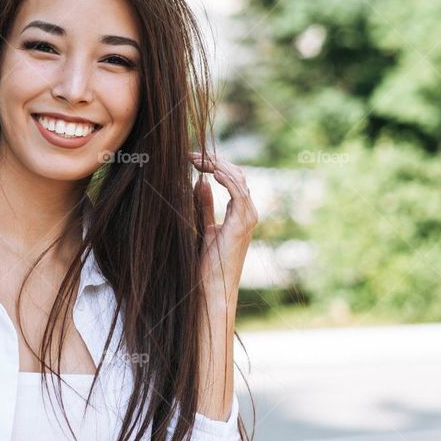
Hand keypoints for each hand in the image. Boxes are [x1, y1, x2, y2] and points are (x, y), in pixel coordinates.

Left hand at [190, 151, 258, 308]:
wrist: (212, 287)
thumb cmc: (208, 263)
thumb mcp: (204, 226)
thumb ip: (204, 205)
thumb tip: (199, 183)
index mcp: (240, 213)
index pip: (232, 179)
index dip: (214, 165)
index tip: (192, 158)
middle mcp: (248, 212)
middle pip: (237, 175)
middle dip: (215, 161)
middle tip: (192, 154)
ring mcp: (248, 217)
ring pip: (238, 179)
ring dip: (217, 165)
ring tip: (197, 158)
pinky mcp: (242, 222)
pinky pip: (238, 192)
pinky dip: (226, 178)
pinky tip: (210, 172)